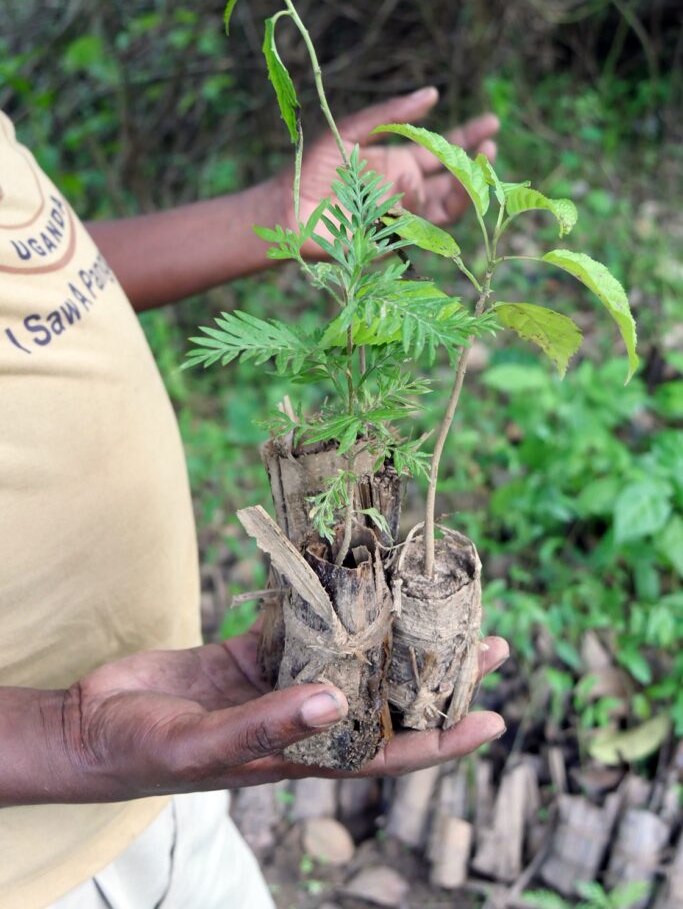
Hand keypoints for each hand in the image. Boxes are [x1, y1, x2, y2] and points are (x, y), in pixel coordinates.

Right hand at [54, 625, 507, 800]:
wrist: (89, 727)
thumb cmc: (143, 752)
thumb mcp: (205, 746)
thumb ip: (268, 725)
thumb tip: (338, 704)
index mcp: (299, 755)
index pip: (389, 753)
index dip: (443, 739)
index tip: (495, 718)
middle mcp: (299, 719)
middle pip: (383, 700)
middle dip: (435, 676)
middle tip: (489, 642)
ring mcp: (274, 686)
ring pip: (346, 657)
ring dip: (388, 634)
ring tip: (431, 602)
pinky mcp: (245, 657)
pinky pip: (294, 627)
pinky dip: (318, 601)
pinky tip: (344, 572)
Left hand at [277, 86, 498, 255]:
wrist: (287, 208)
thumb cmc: (312, 170)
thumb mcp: (352, 131)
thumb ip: (390, 114)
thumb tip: (431, 94)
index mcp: (396, 164)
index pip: (440, 150)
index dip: (467, 138)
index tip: (491, 123)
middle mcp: (405, 191)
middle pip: (450, 178)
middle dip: (474, 163)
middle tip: (490, 144)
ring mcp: (403, 216)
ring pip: (445, 204)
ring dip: (464, 186)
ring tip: (477, 164)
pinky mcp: (395, 240)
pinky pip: (426, 227)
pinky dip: (436, 208)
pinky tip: (439, 186)